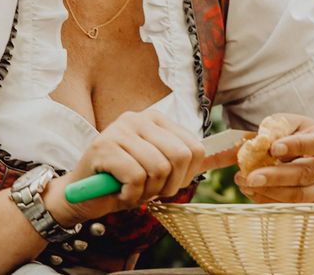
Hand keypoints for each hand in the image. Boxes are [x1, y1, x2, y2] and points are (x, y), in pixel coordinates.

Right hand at [45, 109, 205, 225]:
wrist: (79, 196)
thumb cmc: (121, 183)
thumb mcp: (161, 170)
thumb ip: (191, 160)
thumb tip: (235, 151)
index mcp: (157, 120)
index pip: (195, 148)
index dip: (184, 176)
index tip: (163, 182)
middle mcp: (139, 118)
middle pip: (180, 157)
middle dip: (168, 185)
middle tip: (147, 189)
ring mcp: (120, 129)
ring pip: (158, 168)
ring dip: (146, 192)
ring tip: (129, 189)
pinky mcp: (103, 145)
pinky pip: (136, 177)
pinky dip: (131, 195)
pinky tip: (118, 191)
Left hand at [234, 113, 313, 203]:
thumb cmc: (300, 134)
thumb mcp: (289, 124)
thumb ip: (270, 130)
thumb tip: (246, 145)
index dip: (295, 146)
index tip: (273, 148)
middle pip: (306, 174)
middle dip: (276, 177)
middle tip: (251, 177)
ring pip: (299, 195)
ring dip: (270, 191)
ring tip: (245, 183)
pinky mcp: (311, 202)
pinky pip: (290, 205)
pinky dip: (268, 200)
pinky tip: (250, 191)